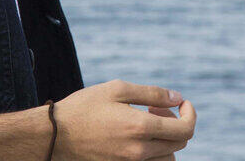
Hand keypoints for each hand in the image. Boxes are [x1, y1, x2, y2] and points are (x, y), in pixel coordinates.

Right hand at [53, 79, 195, 160]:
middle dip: (175, 122)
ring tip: (146, 121)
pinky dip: (153, 151)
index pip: (185, 130)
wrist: (54, 136)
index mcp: (141, 127)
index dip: (190, 114)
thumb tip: (178, 98)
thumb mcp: (117, 90)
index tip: (182, 103)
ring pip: (167, 158)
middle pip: (179, 143)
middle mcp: (139, 151)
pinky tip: (138, 135)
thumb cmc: (84, 107)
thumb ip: (151, 93)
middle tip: (156, 107)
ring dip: (166, 139)